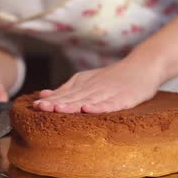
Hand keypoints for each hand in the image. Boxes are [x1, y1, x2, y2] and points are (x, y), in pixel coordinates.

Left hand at [34, 52, 163, 113]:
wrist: (142, 67)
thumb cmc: (113, 78)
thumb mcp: (87, 81)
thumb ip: (66, 90)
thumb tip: (42, 96)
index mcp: (83, 85)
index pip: (64, 94)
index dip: (50, 100)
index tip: (35, 106)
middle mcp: (94, 88)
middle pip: (73, 97)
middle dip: (56, 103)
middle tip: (41, 107)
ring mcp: (109, 93)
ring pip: (88, 99)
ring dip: (72, 105)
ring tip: (58, 109)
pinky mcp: (124, 98)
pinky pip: (110, 104)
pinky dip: (99, 107)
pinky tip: (88, 110)